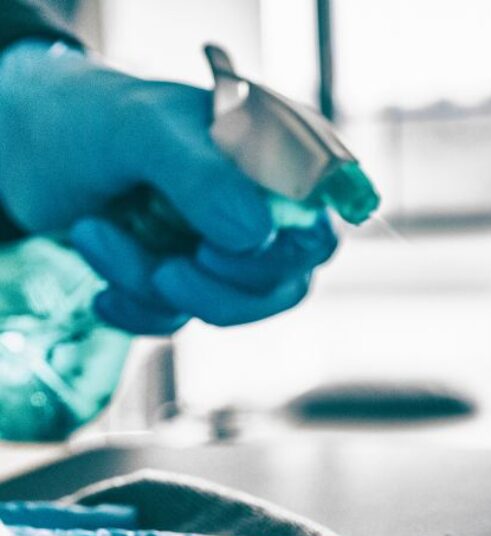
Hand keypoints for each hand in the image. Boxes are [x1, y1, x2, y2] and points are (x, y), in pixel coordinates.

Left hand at [0, 41, 337, 333]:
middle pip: (288, 281)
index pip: (321, 219)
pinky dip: (137, 311)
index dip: (284, 253)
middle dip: (219, 290)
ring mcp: (223, 250)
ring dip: (158, 290)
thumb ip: (202, 174)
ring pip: (233, 308)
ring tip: (95, 235)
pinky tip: (102, 292)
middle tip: (164, 270)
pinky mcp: (186, 282)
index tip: (213, 251)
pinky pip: (181, 321)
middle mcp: (259, 206)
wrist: (26, 150)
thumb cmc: (90, 121)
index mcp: (271, 154)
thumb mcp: (141, 131)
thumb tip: (255, 234)